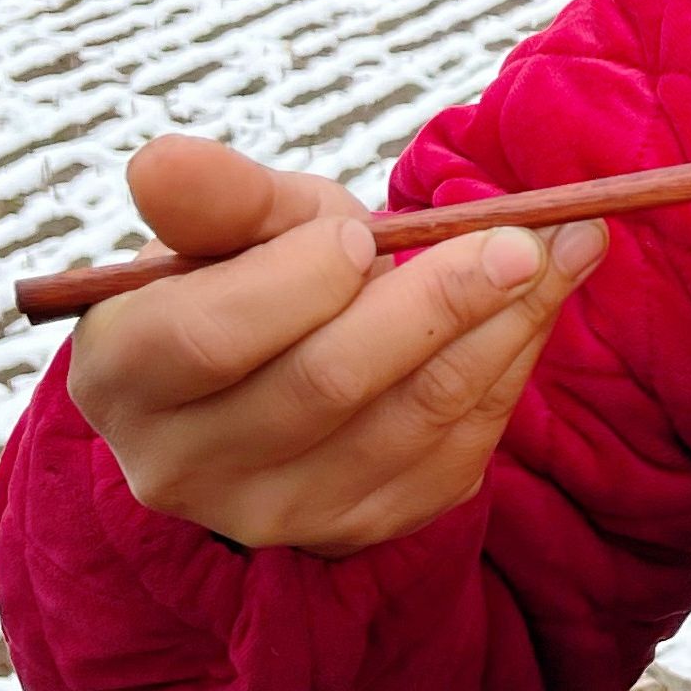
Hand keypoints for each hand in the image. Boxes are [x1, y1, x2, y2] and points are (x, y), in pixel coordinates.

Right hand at [67, 134, 608, 554]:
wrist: (277, 374)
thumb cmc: (251, 276)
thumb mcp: (233, 223)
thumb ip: (215, 195)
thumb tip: (158, 160)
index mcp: (123, 375)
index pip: (211, 338)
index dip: (299, 282)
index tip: (364, 232)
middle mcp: (183, 467)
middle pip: (325, 386)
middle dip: (437, 302)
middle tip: (522, 238)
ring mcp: (273, 514)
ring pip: (409, 422)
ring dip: (504, 329)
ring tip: (566, 248)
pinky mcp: (358, 529)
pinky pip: (454, 454)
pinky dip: (509, 371)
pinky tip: (541, 306)